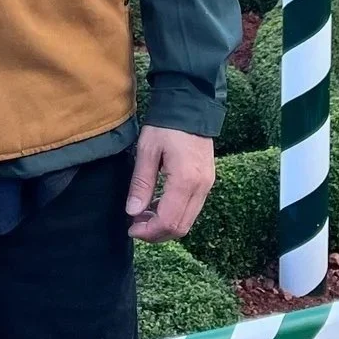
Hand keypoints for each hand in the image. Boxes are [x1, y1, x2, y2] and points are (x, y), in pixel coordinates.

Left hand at [126, 126, 214, 242]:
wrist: (191, 106)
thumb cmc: (165, 126)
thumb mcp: (147, 151)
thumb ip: (141, 184)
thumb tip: (132, 213)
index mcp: (185, 180)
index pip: (168, 222)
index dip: (148, 232)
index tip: (131, 228)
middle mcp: (201, 187)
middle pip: (181, 227)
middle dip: (156, 233)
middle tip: (135, 225)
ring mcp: (207, 185)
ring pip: (188, 221)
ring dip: (165, 225)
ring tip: (143, 214)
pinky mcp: (207, 181)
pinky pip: (192, 209)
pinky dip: (174, 214)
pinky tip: (157, 204)